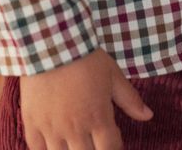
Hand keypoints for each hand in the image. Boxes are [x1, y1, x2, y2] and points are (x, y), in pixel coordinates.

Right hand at [20, 48, 152, 149]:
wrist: (51, 41)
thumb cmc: (85, 56)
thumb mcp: (112, 74)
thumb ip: (130, 99)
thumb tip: (148, 116)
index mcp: (97, 118)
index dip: (114, 147)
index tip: (113, 138)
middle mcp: (75, 129)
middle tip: (94, 140)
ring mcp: (52, 129)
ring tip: (74, 143)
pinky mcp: (32, 124)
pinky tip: (53, 145)